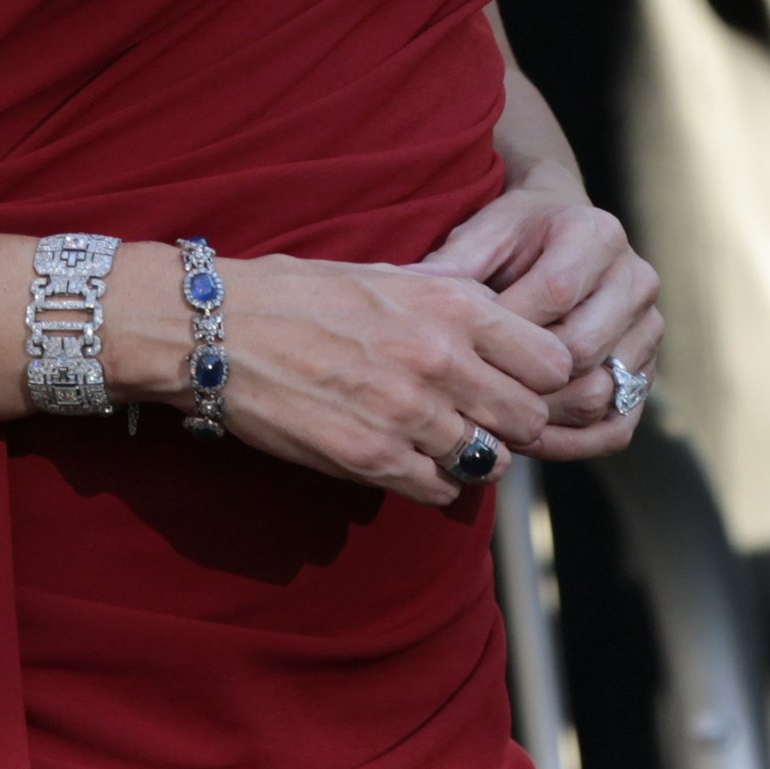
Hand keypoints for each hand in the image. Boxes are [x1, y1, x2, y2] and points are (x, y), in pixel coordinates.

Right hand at [120, 248, 574, 508]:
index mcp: (449, 304)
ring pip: (489, 462)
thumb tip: (503, 330)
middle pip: (528, 419)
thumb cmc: (299, 294)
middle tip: (486, 419)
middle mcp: (439, 359)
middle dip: (513, 424)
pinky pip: (440, 492)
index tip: (520, 379)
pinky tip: (407, 458)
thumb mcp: (388, 277)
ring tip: (443, 439)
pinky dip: (433, 482)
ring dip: (473, 456)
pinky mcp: (373, 460)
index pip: (551, 360)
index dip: (542, 377)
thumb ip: (450, 304)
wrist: (218, 328)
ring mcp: (408, 414)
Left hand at [411, 163, 660, 460]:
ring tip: (495, 425)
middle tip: (474, 398)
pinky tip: (530, 444)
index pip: (556, 292)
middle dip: (524, 379)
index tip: (463, 347)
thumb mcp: (485, 233)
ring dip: (546, 418)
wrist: (563, 231)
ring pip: (602, 393)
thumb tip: (409, 291)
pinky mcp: (646, 371)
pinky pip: (617, 424)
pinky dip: (575, 443)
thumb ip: (456, 262)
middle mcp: (635, 280)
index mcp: (597, 234)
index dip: (507, 328)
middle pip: (582, 349)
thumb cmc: (517, 233)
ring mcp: (648, 329)